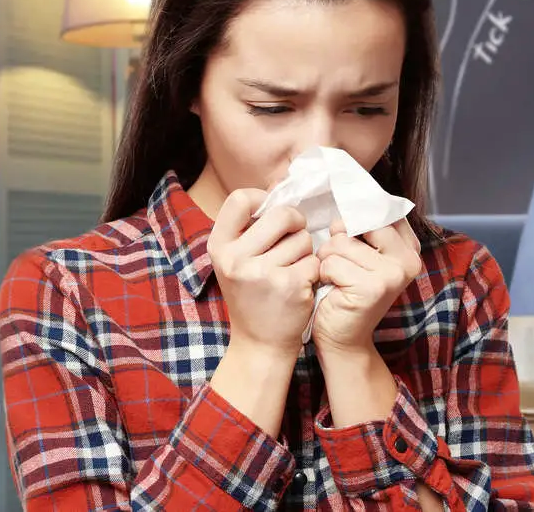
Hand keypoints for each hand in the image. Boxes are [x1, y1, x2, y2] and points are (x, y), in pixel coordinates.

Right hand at [206, 189, 318, 360]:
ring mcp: (262, 272)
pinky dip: (313, 271)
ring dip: (306, 251)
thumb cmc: (252, 296)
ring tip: (292, 269)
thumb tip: (278, 190)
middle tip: (295, 237)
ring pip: (303, 238)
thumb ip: (248, 230)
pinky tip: (300, 285)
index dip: (263, 199)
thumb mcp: (235, 261)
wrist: (260, 344)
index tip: (272, 212)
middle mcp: (236, 258)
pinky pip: (314, 260)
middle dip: (296, 223)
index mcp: (219, 247)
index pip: (240, 199)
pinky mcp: (289, 285)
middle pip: (282, 214)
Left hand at [311, 217, 422, 354]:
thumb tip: (351, 199)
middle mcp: (408, 260)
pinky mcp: (373, 287)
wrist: (344, 339)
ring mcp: (393, 274)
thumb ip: (364, 228)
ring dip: (327, 260)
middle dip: (339, 240)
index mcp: (410, 248)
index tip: (350, 234)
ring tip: (335, 279)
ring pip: (340, 243)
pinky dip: (323, 275)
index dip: (357, 216)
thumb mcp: (361, 256)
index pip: (380, 210)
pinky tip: (332, 290)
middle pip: (357, 223)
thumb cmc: (346, 293)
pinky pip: (331, 263)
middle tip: (342, 264)